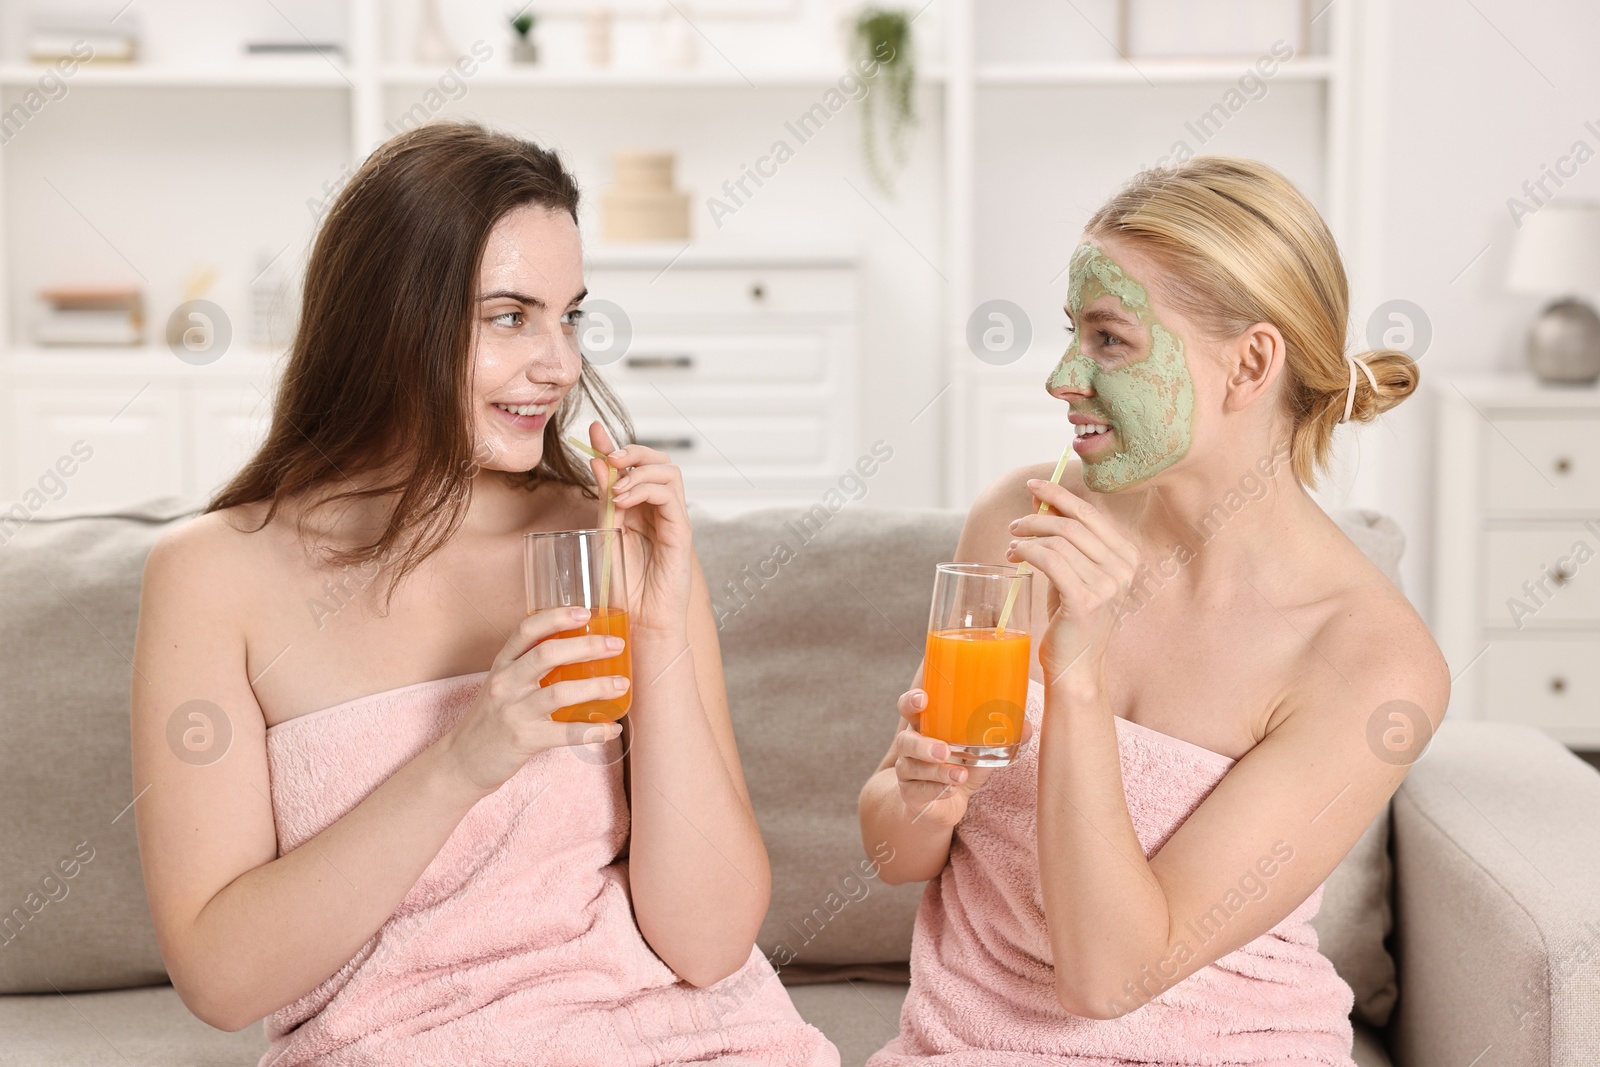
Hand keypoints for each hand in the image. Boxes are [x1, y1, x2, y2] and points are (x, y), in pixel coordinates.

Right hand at [441, 606, 628, 794]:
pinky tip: (612, 728)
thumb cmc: (491, 719)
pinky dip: (593, 730)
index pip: (526, 630)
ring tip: (621, 684)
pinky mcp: (523, 739)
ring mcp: (513, 711)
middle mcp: (505, 683)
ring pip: (560, 692)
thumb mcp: (503, 685)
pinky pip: (565, 733)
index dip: (556, 617)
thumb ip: (529, 668)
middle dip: (587, 647)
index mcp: (502, 665)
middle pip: (547, 654)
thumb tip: (579, 652)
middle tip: (616, 645)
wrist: (463, 761)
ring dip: (597, 686)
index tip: (585, 612)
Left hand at [584, 421, 692, 637]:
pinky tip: (623, 500)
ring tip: (616, 488)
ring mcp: (673, 521)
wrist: (639, 624)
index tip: (592, 431)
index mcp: (640, 509)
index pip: (633, 467)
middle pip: (657, 461)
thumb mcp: (605, 534)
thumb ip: (603, 501)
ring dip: (639, 470)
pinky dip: (646, 490)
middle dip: (632, 451)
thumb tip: (595, 463)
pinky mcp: (682, 534)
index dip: (614, 445)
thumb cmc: (623, 588)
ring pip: (668, 472)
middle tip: (608, 457)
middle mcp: (660, 511)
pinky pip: (671, 497)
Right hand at [889, 687, 1033, 828]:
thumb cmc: (961, 765)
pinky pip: (918, 791)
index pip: (908, 707)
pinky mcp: (910, 794)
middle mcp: (910, 746)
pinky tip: (952, 789)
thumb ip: (999, 737)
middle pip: (905, 740)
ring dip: (937, 772)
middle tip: (945, 750)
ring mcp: (907, 771)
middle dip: (923, 745)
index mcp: (925, 726)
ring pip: (912, 768)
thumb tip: (1026, 725)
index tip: (924, 699)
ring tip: (959, 774)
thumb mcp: (981, 751)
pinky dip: (936, 790)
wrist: (945, 802)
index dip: (912, 701)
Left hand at [1005, 479, 1140, 685]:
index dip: (1060, 495)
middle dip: (1037, 518)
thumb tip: (1040, 500)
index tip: (1033, 486)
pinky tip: (1015, 556)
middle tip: (1014, 526)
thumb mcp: (1070, 571)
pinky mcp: (1085, 601)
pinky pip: (1050, 561)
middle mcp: (1122, 569)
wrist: (1076, 667)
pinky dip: (1027, 551)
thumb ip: (1062, 537)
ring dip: (1027, 538)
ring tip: (1012, 547)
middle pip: (1072, 525)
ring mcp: (1107, 586)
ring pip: (1058, 542)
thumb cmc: (1071, 618)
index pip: (1090, 514)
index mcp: (1126, 557)